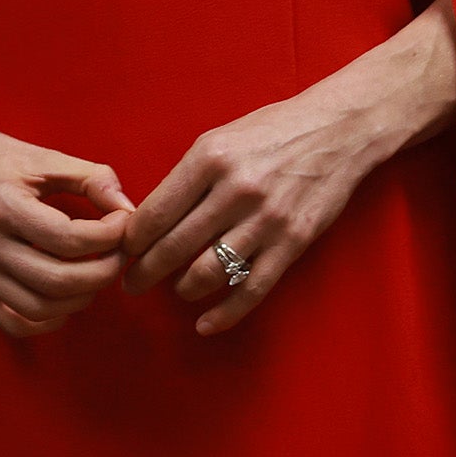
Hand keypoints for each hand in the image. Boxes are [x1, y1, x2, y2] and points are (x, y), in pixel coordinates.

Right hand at [0, 111, 133, 337]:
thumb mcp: (44, 158)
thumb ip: (92, 179)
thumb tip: (129, 212)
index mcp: (2, 204)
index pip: (70, 239)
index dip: (110, 236)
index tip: (122, 223)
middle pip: (59, 282)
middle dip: (103, 273)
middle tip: (116, 255)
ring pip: (40, 309)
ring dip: (80, 298)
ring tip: (92, 273)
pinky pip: (14, 323)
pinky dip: (48, 320)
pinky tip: (63, 297)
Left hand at [119, 88, 400, 334]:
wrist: (335, 132)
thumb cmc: (268, 132)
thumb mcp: (217, 140)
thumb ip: (186, 178)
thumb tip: (150, 219)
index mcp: (208, 160)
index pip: (156, 212)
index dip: (132, 240)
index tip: (120, 252)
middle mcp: (235, 191)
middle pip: (176, 246)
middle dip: (145, 272)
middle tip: (130, 284)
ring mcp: (266, 220)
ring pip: (210, 272)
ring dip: (182, 289)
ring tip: (173, 291)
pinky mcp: (293, 244)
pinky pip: (252, 289)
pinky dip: (225, 313)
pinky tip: (205, 324)